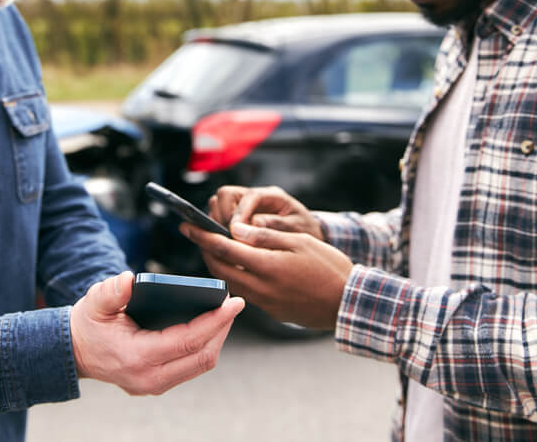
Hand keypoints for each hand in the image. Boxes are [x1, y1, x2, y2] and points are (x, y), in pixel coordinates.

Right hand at [70, 272, 244, 394]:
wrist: (74, 352)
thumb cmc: (88, 325)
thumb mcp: (95, 303)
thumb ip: (111, 291)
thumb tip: (128, 280)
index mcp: (137, 357)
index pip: (188, 341)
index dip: (215, 321)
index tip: (234, 303)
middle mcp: (149, 378)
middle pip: (202, 357)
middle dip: (222, 329)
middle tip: (233, 305)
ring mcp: (154, 385)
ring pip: (199, 365)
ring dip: (216, 339)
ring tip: (225, 314)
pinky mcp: (157, 383)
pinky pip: (190, 367)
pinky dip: (204, 347)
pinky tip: (210, 327)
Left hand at [181, 222, 351, 329]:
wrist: (349, 303)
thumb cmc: (328, 266)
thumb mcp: (299, 241)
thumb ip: (264, 236)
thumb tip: (235, 228)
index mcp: (267, 266)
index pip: (224, 248)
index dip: (202, 236)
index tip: (187, 225)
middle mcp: (261, 288)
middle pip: (219, 268)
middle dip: (204, 250)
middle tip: (197, 234)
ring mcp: (265, 303)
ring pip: (229, 282)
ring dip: (218, 265)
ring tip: (214, 247)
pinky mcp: (271, 311)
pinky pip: (244, 292)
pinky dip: (235, 276)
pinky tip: (238, 266)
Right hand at [208, 185, 323, 240]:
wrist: (306, 236)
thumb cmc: (304, 230)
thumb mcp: (297, 228)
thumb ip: (278, 225)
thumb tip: (255, 223)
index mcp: (271, 195)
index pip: (247, 196)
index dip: (238, 213)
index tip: (234, 231)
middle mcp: (254, 197)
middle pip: (225, 195)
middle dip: (222, 216)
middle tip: (228, 237)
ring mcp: (243, 206)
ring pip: (217, 205)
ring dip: (217, 223)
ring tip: (227, 242)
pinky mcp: (236, 217)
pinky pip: (218, 219)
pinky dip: (218, 231)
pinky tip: (227, 246)